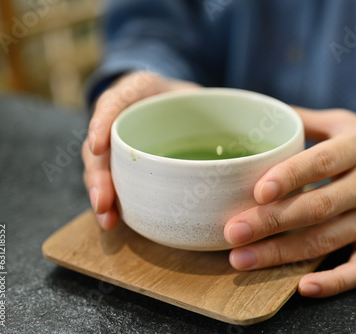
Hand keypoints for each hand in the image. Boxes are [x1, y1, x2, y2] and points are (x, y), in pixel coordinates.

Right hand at [82, 72, 198, 228]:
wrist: (172, 103)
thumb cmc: (182, 99)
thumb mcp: (195, 92)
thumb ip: (212, 103)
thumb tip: (258, 132)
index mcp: (136, 92)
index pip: (114, 101)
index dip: (102, 123)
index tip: (98, 146)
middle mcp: (118, 118)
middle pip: (98, 147)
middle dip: (99, 175)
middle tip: (104, 201)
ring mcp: (116, 143)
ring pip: (99, 168)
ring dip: (101, 194)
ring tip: (107, 218)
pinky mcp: (123, 164)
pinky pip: (114, 181)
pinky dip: (113, 202)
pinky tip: (114, 221)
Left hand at [224, 108, 355, 297]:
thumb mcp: (349, 123)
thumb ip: (307, 120)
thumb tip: (264, 112)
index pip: (321, 164)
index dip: (290, 177)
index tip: (258, 191)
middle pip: (317, 207)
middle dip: (272, 222)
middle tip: (234, 232)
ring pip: (327, 240)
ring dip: (283, 254)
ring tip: (244, 259)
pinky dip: (335, 282)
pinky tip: (304, 287)